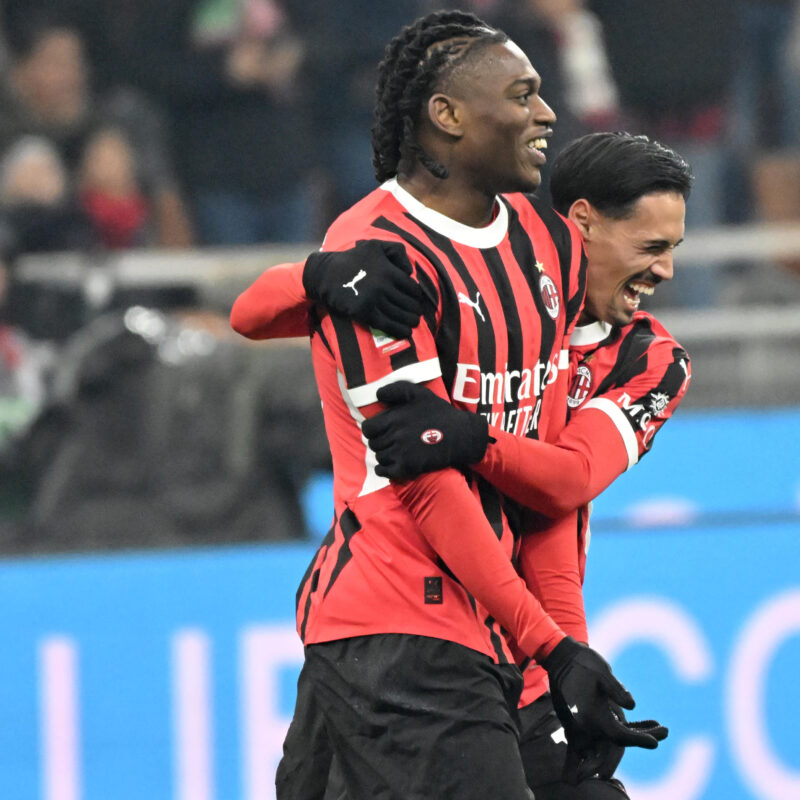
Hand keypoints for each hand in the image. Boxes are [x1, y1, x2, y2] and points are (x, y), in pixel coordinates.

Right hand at [302, 240, 424, 338]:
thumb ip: (397, 251)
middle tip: (416, 315)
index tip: (416, 301)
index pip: (412, 288)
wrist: (325, 274)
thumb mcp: (375, 246)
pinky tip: (405, 332)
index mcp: (388, 270)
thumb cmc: (352, 259)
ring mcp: (373, 300)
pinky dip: (398, 330)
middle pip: (408, 303)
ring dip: (410, 321)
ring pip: (399, 315)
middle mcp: (383, 285)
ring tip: (413, 323)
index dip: (416, 296)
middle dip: (414, 310)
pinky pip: (386, 324)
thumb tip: (410, 272)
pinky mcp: (363, 312)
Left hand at [361, 382, 489, 478]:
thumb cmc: (440, 412)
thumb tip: (377, 394)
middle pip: (373, 443)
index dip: (372, 429)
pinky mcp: (407, 467)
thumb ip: (396, 390)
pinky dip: (383, 469)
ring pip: (379, 457)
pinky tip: (390, 465)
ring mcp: (400, 453)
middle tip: (389, 440)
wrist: (461, 436)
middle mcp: (394, 436)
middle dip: (379, 441)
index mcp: (394, 418)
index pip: (368, 428)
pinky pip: (385, 471)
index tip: (380, 430)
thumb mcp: (419, 393)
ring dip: (384, 454)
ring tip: (393, 451)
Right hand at [542, 637, 665, 769]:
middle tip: (666, 731)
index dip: (638, 740)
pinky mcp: (586, 717)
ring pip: (614, 734)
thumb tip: (632, 706)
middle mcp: (586, 724)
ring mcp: (584, 722)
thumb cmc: (583, 662)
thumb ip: (616, 690)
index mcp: (590, 716)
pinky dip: (626, 727)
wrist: (561, 657)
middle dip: (641, 737)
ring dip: (635, 732)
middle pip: (618, 739)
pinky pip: (607, 728)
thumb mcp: (602, 673)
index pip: (618, 736)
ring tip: (660, 728)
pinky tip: (645, 723)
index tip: (655, 743)